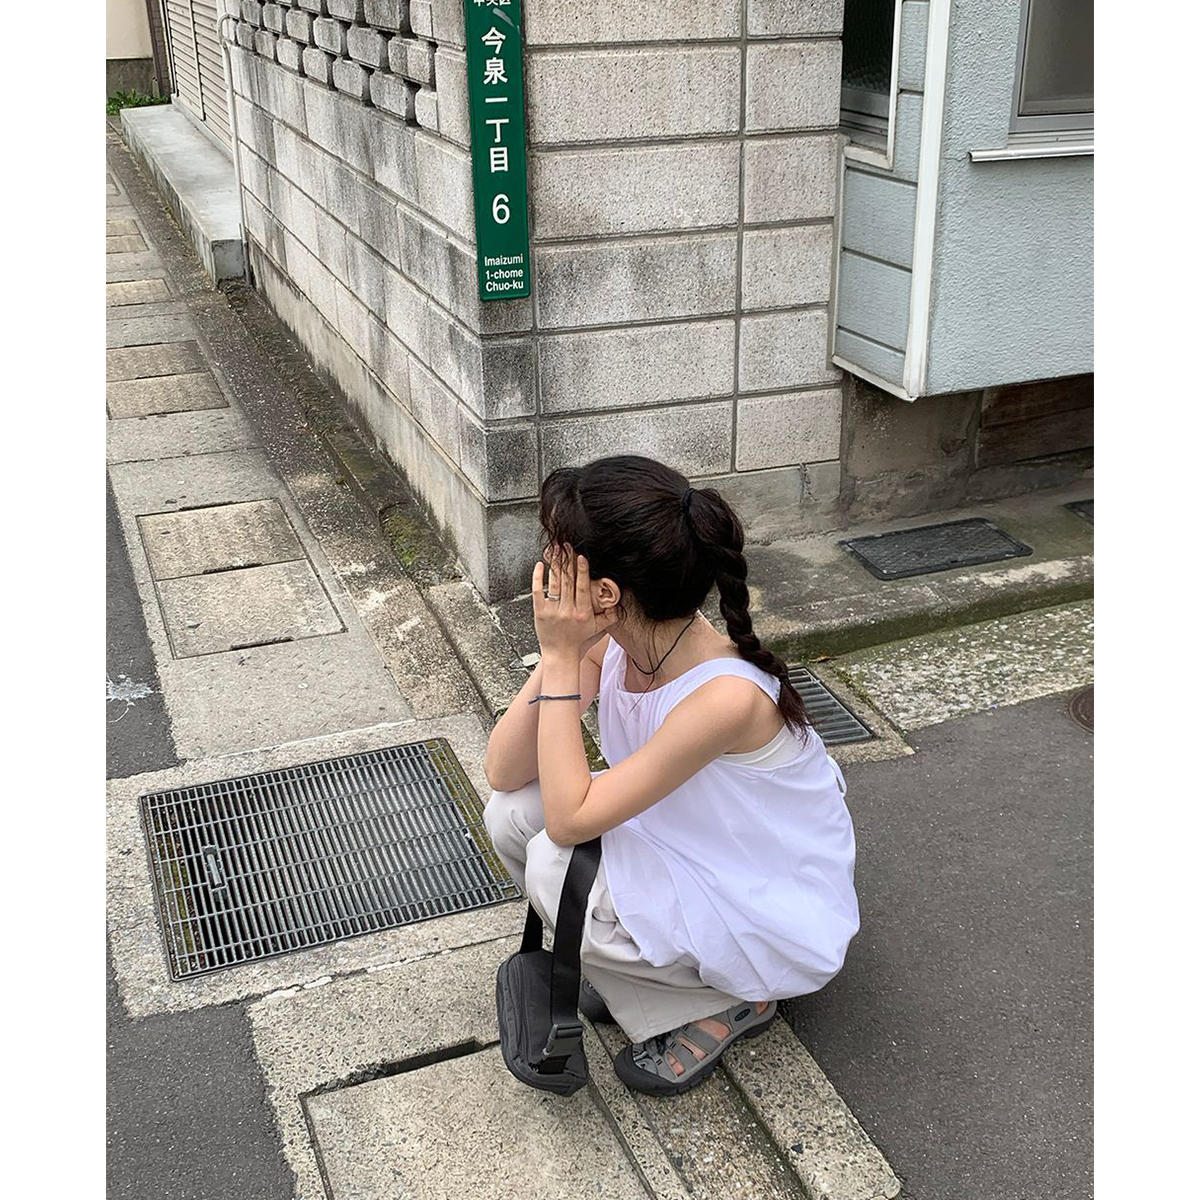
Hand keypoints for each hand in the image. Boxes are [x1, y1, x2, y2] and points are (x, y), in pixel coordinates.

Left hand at [533, 544, 617, 660]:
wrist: (560, 654)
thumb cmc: (578, 639)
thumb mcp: (597, 628)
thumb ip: (610, 616)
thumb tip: (619, 602)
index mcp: (582, 613)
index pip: (583, 588)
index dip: (582, 571)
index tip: (581, 557)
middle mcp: (567, 611)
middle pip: (567, 581)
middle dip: (567, 561)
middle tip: (566, 545)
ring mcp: (552, 611)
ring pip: (554, 583)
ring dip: (554, 564)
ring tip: (555, 549)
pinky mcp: (540, 612)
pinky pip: (538, 591)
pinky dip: (538, 578)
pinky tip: (540, 565)